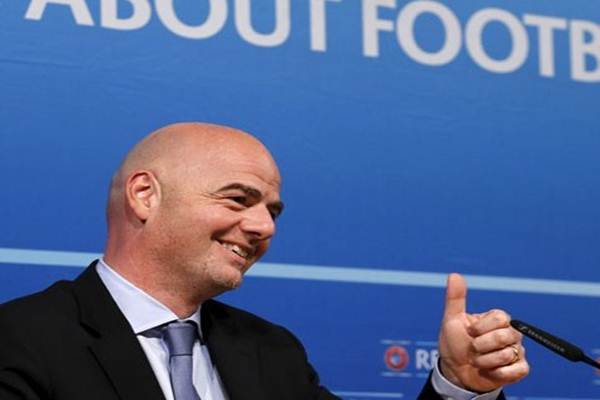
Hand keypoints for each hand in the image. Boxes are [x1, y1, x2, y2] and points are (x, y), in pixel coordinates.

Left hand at [438, 273, 528, 392]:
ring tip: (479, 361)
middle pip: (505, 336)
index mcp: (497, 319)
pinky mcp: (519, 369)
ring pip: (507, 355)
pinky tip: (489, 371)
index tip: (469, 332)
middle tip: (473, 349)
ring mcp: (516, 351)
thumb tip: (454, 275)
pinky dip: (498, 373)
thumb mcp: (452, 320)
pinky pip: (518, 370)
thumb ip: (455, 298)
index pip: (501, 318)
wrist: (455, 372)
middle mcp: (510, 333)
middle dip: (481, 346)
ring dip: (485, 361)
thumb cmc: (455, 344)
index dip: (480, 328)